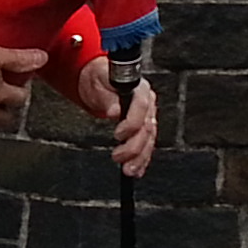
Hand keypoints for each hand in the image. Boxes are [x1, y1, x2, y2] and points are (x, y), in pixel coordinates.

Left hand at [66, 55, 159, 174]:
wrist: (101, 79)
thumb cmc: (99, 77)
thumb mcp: (98, 81)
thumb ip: (107, 97)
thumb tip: (114, 111)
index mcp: (139, 87)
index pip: (141, 106)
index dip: (132, 123)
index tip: (118, 135)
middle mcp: (148, 101)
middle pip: (147, 127)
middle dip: (134, 146)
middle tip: (119, 157)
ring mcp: (148, 114)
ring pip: (149, 139)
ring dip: (140, 157)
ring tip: (129, 170)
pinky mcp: (144, 126)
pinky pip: (147, 144)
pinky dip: (142, 159)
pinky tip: (137, 169)